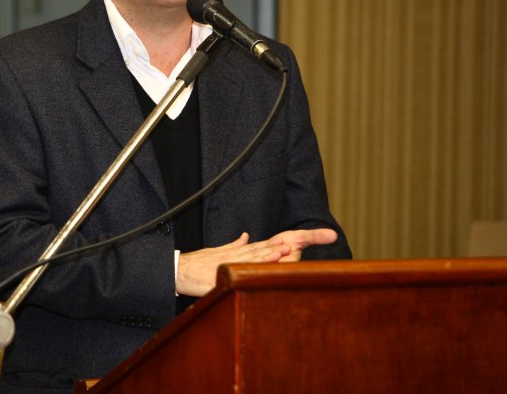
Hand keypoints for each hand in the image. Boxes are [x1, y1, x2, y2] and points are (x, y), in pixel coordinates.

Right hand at [176, 229, 337, 295]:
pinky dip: (261, 260)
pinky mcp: (226, 268)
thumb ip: (235, 245)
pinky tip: (274, 257)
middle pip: (278, 244)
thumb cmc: (199, 265)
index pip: (277, 241)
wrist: (179, 270)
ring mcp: (237, 259)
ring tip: (300, 245)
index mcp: (247, 250)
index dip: (299, 237)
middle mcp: (245, 252)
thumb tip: (246, 236)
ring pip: (264, 253)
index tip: (321, 235)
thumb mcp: (219, 253)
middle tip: (326, 235)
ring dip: (282, 249)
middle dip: (302, 239)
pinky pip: (246, 265)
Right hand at [176, 232, 289, 295]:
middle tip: (287, 247)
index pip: (252, 248)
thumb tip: (246, 236)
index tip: (282, 242)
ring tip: (277, 255)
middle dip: (271, 250)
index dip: (268, 245)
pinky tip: (254, 273)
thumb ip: (232, 245)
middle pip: (252, 254)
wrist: (177, 270)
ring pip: (245, 263)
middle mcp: (228, 259)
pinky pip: (232, 277)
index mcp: (229, 253)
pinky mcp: (215, 280)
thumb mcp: (214, 251)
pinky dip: (244, 274)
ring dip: (262, 258)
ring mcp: (223, 268)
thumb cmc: (194, 263)